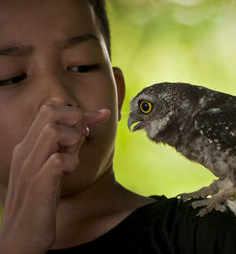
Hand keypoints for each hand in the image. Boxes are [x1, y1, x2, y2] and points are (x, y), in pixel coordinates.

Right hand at [0, 105, 109, 253]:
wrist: (20, 237)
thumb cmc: (40, 201)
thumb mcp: (52, 169)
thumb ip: (65, 146)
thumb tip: (86, 126)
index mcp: (28, 146)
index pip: (50, 111)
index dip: (80, 110)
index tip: (102, 115)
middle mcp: (25, 152)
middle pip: (49, 112)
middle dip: (76, 118)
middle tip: (83, 139)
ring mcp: (29, 168)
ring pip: (52, 131)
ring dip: (73, 139)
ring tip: (74, 157)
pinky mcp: (38, 185)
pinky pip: (58, 160)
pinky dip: (72, 162)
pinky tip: (70, 172)